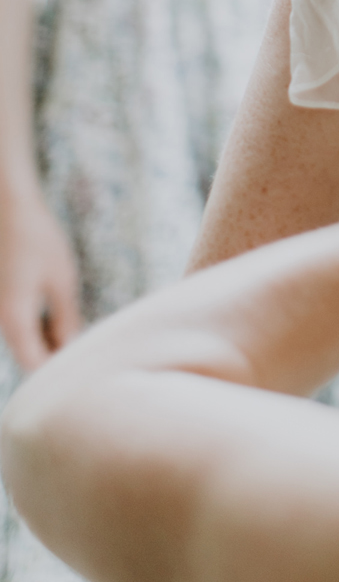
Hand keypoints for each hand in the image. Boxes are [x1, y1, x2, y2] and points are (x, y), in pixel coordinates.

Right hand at [0, 187, 82, 370]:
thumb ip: (66, 318)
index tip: (84, 368)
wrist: (10, 209)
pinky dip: (39, 327)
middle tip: (86, 353)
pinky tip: (60, 318)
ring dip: (48, 342)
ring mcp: (0, 310)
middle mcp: (1, 320)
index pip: (33, 365)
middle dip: (55, 358)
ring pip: (24, 340)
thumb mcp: (61, 280)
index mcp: (14, 320)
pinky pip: (20, 325)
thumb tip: (71, 348)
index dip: (57, 373)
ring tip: (79, 333)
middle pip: (27, 355)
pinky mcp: (4, 299)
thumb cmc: (38, 240)